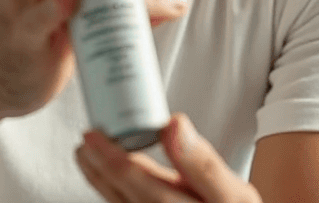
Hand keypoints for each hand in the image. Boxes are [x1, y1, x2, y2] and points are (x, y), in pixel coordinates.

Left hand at [76, 114, 260, 202]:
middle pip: (122, 194)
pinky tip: (110, 179)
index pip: (136, 181)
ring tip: (86, 157)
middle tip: (83, 142)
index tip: (93, 135)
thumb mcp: (235, 193)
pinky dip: (115, 191)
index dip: (110, 156)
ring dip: (101, 180)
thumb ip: (203, 162)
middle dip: (98, 166)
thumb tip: (173, 124)